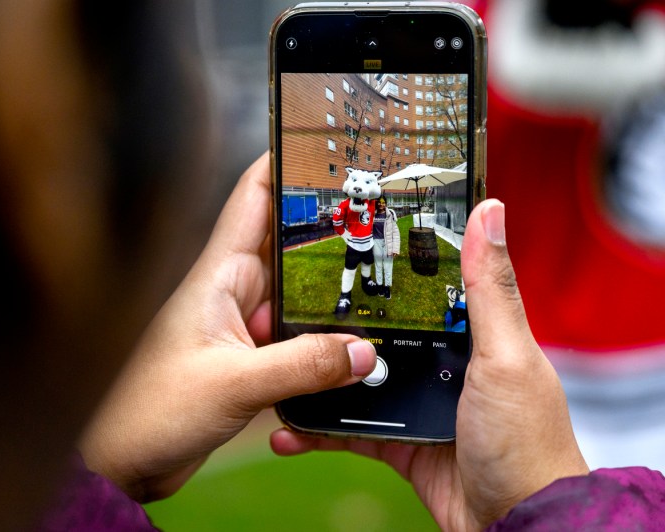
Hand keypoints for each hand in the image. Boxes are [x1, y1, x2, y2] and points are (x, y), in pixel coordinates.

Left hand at [78, 153, 376, 501]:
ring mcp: (240, 326)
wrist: (118, 461)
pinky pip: (294, 338)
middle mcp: (232, 292)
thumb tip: (363, 352)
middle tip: (381, 222)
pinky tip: (348, 349)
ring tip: (379, 290)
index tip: (323, 142)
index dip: (285, 163)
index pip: (253, 198)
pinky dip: (321, 341)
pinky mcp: (247, 360)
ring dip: (330, 297)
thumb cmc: (146, 411)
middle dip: (330, 234)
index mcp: (218, 275)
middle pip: (289, 245)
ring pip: (298, 295)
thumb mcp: (233, 384)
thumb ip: (302, 367)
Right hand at [271, 199, 588, 530]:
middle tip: (291, 305)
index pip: (426, 286)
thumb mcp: (505, 356)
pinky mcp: (398, 442)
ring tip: (279, 362)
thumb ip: (488, 289)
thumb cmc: (525, 442)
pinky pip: (348, 430)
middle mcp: (441, 364)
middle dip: (337, 324)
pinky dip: (318, 429)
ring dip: (318, 377)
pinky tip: (289, 427)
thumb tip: (491, 210)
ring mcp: (416, 403)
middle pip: (378, 333)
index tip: (348, 239)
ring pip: (355, 381)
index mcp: (470, 334)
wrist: (515, 525)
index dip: (389, 264)